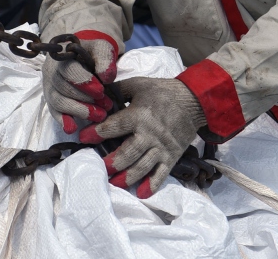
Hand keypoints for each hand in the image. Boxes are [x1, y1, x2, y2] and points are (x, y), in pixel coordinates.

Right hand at [41, 31, 117, 134]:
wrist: (81, 56)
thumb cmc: (91, 52)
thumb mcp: (101, 49)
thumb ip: (105, 59)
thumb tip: (106, 77)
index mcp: (63, 55)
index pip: (68, 69)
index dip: (83, 81)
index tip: (100, 91)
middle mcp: (51, 70)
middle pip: (62, 87)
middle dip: (85, 100)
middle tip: (106, 106)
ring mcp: (49, 86)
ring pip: (57, 101)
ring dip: (79, 111)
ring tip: (99, 116)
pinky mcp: (51, 99)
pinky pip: (53, 111)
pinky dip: (63, 120)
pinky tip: (72, 128)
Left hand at [79, 76, 205, 198]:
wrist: (194, 100)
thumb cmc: (162, 91)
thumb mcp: (138, 85)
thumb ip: (117, 90)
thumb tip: (98, 95)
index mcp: (138, 115)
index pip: (114, 127)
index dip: (97, 133)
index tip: (83, 138)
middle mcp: (149, 134)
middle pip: (127, 153)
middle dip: (112, 162)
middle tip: (100, 168)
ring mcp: (161, 147)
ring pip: (142, 167)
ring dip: (127, 177)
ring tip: (115, 183)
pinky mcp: (172, 156)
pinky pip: (161, 174)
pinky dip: (151, 185)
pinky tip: (141, 193)